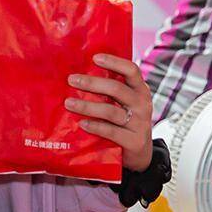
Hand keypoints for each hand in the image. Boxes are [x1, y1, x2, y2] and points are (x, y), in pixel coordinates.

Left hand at [66, 53, 153, 171]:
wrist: (140, 153)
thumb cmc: (126, 121)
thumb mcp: (125, 103)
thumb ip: (111, 90)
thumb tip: (81, 74)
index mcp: (141, 89)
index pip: (131, 70)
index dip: (114, 62)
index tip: (94, 58)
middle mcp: (143, 104)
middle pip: (117, 89)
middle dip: (92, 83)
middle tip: (71, 80)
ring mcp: (140, 123)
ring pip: (111, 111)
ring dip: (87, 106)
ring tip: (69, 103)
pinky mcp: (134, 141)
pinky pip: (111, 131)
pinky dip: (95, 126)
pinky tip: (81, 123)